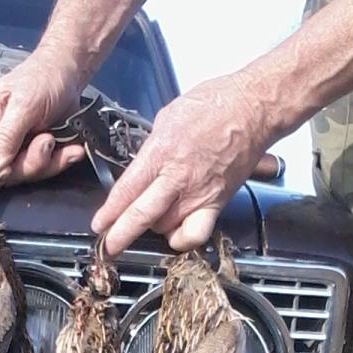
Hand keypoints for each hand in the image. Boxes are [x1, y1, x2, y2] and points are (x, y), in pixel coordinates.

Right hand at [0, 48, 87, 185]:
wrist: (68, 74)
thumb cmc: (41, 79)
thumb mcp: (23, 106)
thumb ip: (6, 138)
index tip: (9, 167)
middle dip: (27, 164)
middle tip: (44, 140)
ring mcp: (12, 150)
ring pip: (24, 175)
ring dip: (46, 161)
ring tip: (54, 137)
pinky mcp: (32, 154)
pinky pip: (43, 171)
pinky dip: (60, 160)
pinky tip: (70, 148)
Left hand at [91, 72, 274, 255]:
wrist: (252, 108)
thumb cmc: (214, 105)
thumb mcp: (167, 117)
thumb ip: (151, 149)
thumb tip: (140, 167)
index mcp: (161, 152)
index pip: (126, 191)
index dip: (109, 213)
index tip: (99, 225)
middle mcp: (178, 178)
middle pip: (141, 217)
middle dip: (120, 236)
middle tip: (108, 247)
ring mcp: (198, 193)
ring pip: (165, 228)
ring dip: (152, 230)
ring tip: (149, 223)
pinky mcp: (217, 203)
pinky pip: (195, 235)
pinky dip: (183, 240)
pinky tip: (177, 233)